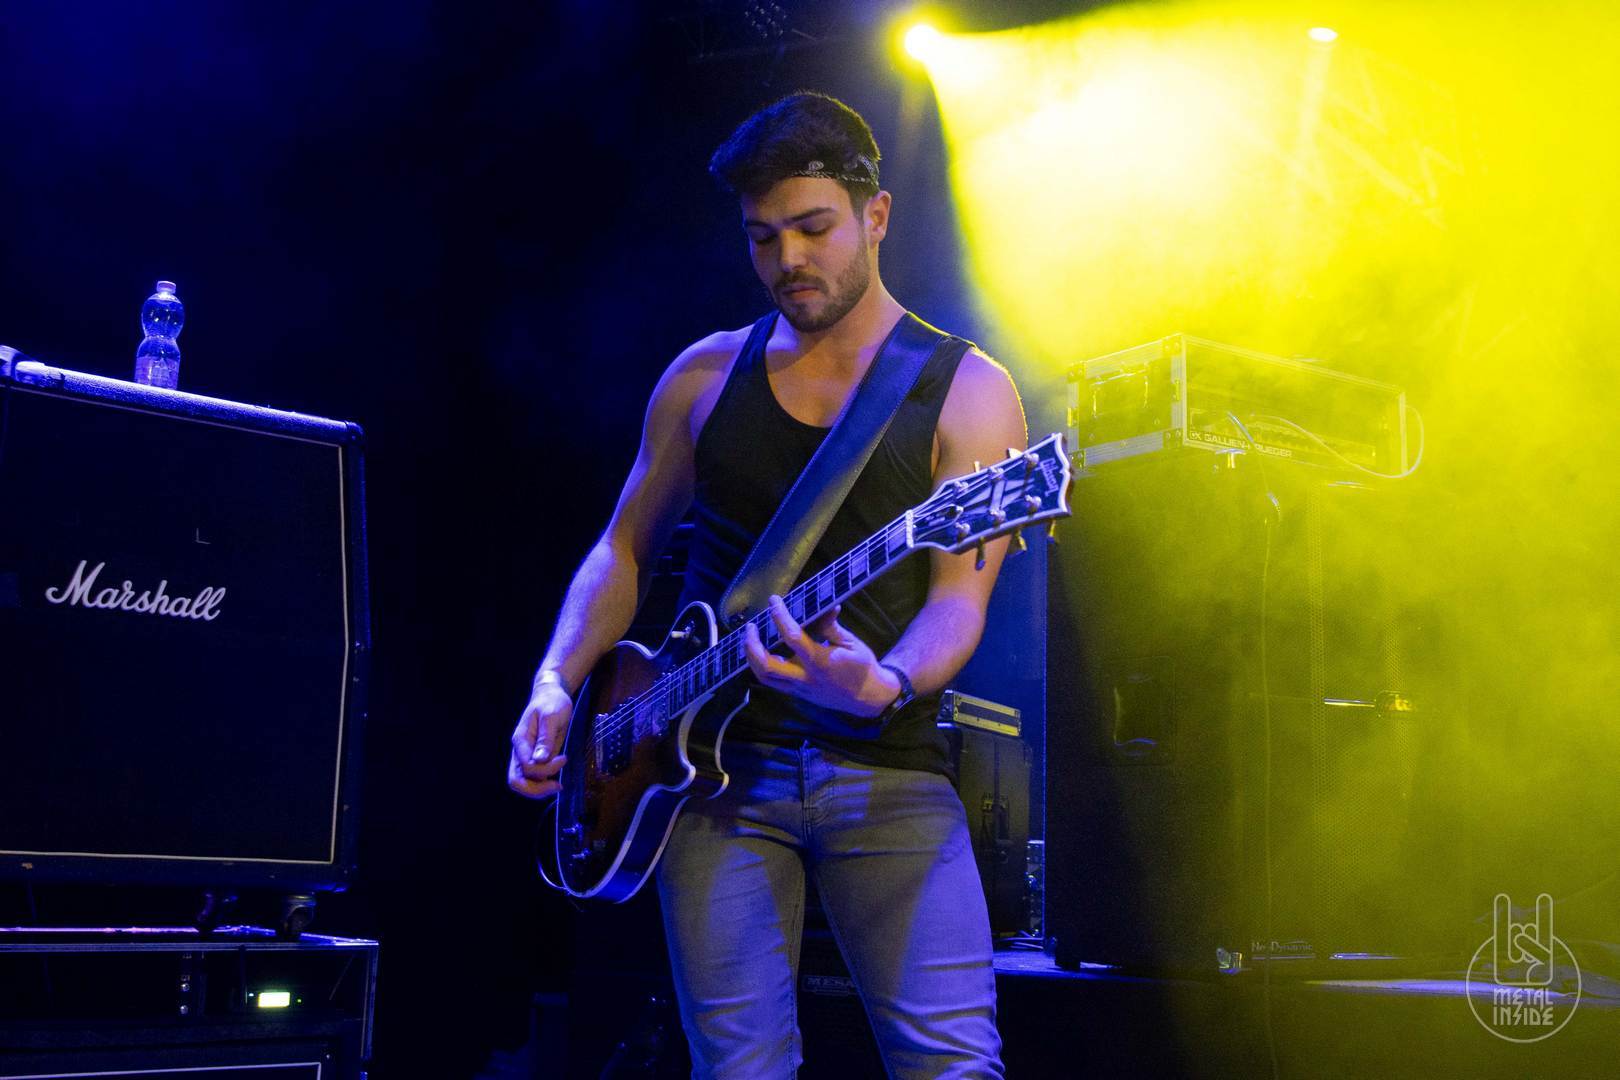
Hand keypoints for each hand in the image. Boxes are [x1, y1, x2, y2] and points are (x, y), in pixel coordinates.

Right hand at [508, 681, 572, 798]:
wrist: (551, 695)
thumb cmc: (551, 702)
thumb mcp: (551, 716)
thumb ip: (545, 739)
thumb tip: (540, 760)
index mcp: (520, 741)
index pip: (526, 766)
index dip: (545, 769)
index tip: (564, 758)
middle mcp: (520, 752)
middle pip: (516, 781)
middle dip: (536, 789)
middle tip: (557, 786)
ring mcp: (526, 757)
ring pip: (523, 783)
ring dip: (540, 789)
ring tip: (558, 786)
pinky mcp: (535, 759)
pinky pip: (533, 779)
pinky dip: (543, 783)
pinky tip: (557, 780)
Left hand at [742, 596, 902, 717]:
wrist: (867, 698)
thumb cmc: (862, 667)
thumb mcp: (851, 643)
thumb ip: (831, 627)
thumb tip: (825, 607)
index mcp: (821, 661)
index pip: (792, 637)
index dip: (780, 616)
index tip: (773, 601)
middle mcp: (805, 677)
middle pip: (767, 666)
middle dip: (753, 645)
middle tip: (751, 627)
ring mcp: (799, 688)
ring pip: (765, 677)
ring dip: (751, 658)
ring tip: (750, 640)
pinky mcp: (797, 693)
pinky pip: (772, 681)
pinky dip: (761, 666)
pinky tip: (760, 652)